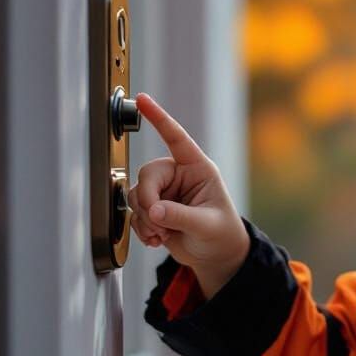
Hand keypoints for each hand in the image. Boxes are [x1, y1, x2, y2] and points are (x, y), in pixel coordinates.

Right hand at [128, 93, 249, 279]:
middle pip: (147, 175)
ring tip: (163, 234)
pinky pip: (134, 213)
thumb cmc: (221, 233)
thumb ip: (180, 216)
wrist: (215, 255)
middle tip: (157, 221)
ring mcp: (163, 193)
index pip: (176, 138)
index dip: (159, 118)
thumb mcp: (206, 225)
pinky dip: (142, 229)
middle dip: (147, 200)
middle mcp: (178, 176)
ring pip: (135, 195)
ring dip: (145, 219)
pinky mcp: (152, 210)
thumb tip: (153, 211)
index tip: (142, 100)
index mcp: (197, 169)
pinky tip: (158, 239)